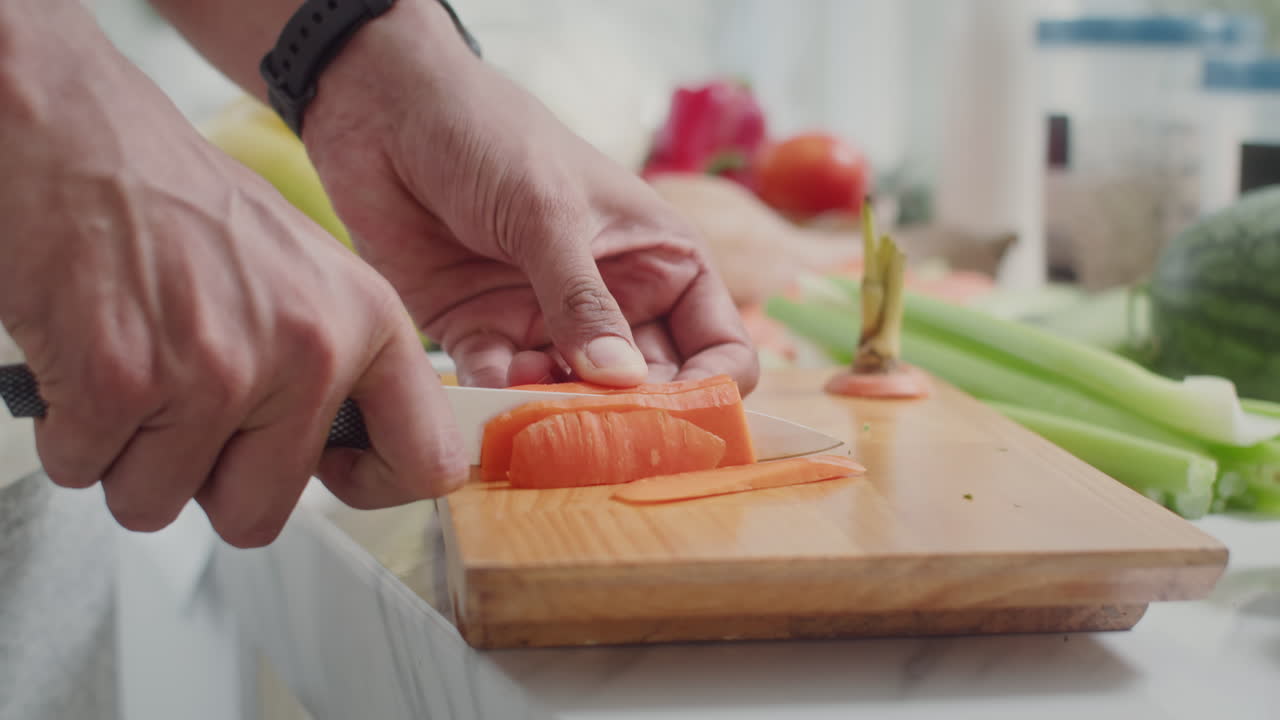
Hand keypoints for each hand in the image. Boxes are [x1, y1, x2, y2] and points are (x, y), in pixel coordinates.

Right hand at [0, 6, 465, 546]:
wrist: (77, 139)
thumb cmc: (180, 202)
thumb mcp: (305, 272)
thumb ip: (334, 363)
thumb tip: (349, 448)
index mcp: (364, 323)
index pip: (426, 461)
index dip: (372, 484)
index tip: (336, 473)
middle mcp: (307, 352)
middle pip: (258, 513)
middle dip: (205, 481)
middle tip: (182, 412)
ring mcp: (218, 371)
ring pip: (158, 501)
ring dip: (129, 455)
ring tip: (130, 370)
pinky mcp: (122, 381)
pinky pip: (86, 469)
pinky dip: (70, 431)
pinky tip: (84, 360)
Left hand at [298, 0, 759, 391]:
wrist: (384, 107)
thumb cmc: (489, 132)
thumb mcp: (548, 212)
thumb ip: (583, 301)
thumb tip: (623, 384)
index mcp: (661, 262)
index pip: (718, 347)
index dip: (709, 390)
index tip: (679, 420)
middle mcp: (614, 301)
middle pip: (649, 390)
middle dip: (630, 420)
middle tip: (602, 438)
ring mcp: (548, 322)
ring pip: (575, 399)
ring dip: (559, 416)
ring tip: (538, 418)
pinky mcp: (483, 335)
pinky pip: (501, 388)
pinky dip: (495, 403)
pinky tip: (485, 398)